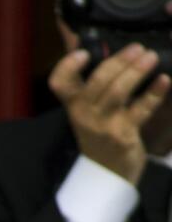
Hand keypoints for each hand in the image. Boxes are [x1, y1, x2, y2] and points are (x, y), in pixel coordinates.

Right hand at [49, 43, 171, 184]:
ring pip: (118, 93)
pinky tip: (164, 80)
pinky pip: (140, 111)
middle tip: (138, 48)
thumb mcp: (90, 112)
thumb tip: (105, 52)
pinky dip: (154, 94)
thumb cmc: (101, 136)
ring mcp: (103, 126)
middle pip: (97, 82)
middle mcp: (84, 114)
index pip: (60, 84)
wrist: (107, 173)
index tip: (84, 53)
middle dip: (119, 61)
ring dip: (136, 72)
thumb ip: (94, 86)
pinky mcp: (123, 136)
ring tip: (151, 57)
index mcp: (73, 105)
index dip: (67, 66)